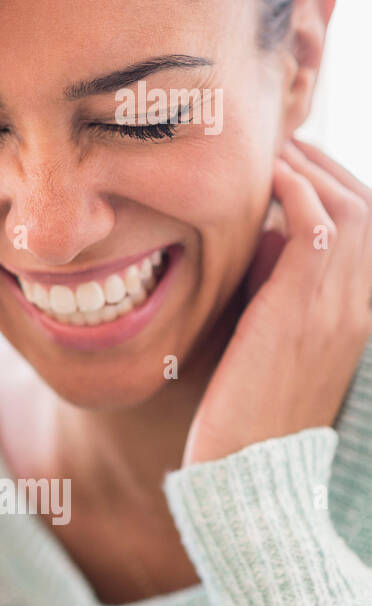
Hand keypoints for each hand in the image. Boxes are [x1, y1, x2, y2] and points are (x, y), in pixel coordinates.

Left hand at [184, 139, 371, 465]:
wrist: (245, 464)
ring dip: (309, 168)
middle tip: (283, 140)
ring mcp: (344, 301)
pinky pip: (316, 223)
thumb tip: (263, 231)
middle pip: (366, 206)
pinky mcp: (307, 303)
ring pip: (348, 205)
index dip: (334, 186)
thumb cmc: (247, 402)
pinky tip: (263, 176)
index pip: (368, 226)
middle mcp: (366, 302)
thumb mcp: (273, 329)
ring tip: (271, 146)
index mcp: (364, 310)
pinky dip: (293, 189)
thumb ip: (278, 280)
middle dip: (326, 166)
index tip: (296, 161)